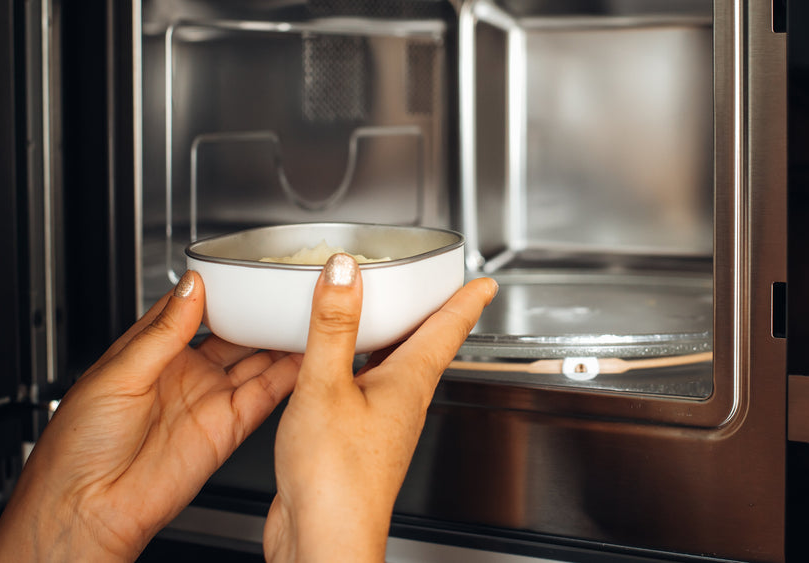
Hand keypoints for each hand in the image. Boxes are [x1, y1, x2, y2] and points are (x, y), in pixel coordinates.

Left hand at [0, 271, 300, 562]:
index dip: (218, 289)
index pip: (192, 309)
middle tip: (287, 290)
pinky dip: (289, 374)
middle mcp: (184, 373)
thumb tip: (191, 288)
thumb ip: (163, 332)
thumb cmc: (80, 445)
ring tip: (306, 313)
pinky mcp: (228, 427)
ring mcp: (208, 399)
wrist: (89, 506)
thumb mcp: (119, 373)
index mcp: (150, 353)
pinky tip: (305, 353)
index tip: (244, 269)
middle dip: (260, 312)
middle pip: (233, 333)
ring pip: (256, 360)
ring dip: (280, 339)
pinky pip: (266, 394)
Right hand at [262, 254, 497, 562]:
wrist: (324, 541)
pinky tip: (337, 366)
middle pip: (427, 346)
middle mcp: (403, 402)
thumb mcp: (328, 386)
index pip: (449, 328)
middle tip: (440, 288)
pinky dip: (359, 364)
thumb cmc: (337, 481)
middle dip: (434, 314)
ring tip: (389, 315)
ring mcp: (382, 424)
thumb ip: (334, 326)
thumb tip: (345, 271)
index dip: (467, 300)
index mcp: (409, 383)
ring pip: (397, 367)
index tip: (485, 281)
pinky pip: (365, 388)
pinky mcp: (357, 441)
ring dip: (397, 338)